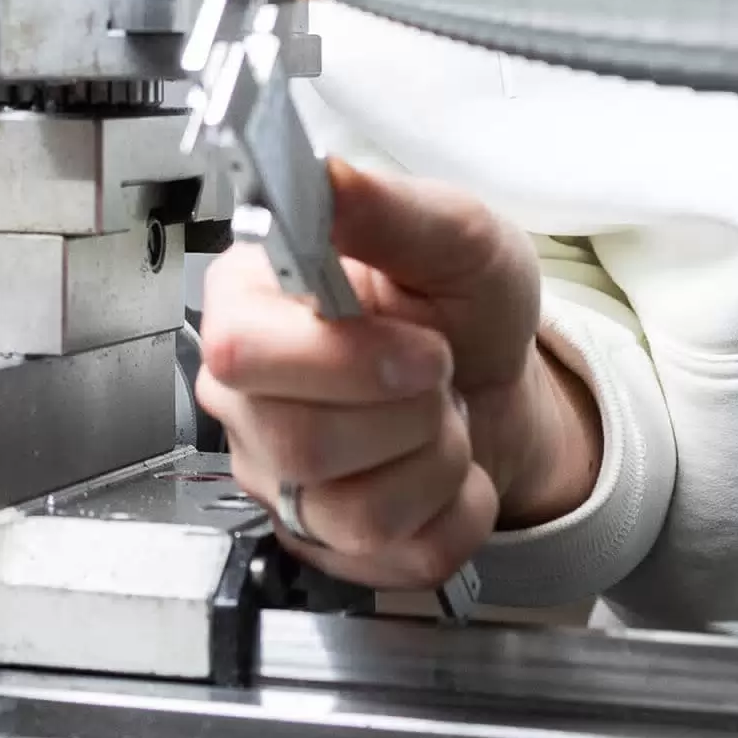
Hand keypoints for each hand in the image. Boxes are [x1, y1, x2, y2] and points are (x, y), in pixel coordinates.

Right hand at [197, 159, 600, 588]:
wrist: (496, 382)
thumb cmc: (459, 302)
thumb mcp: (452, 236)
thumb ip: (387, 209)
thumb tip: (326, 177)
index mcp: (248, 300)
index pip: (241, 352)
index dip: (343, 362)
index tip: (422, 348)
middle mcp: (240, 390)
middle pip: (296, 442)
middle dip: (408, 419)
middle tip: (439, 377)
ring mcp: (270, 470)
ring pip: (347, 511)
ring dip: (435, 468)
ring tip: (441, 421)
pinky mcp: (313, 534)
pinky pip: (386, 560)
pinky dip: (451, 521)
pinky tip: (447, 476)